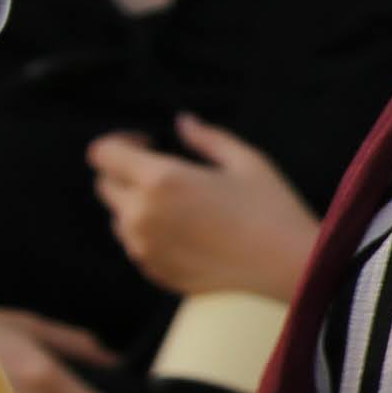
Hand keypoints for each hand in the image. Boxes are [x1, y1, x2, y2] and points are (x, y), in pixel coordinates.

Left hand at [85, 117, 321, 303]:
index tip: (147, 141)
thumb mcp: (247, 161)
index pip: (103, 153)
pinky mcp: (153, 270)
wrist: (288, 268)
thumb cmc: (272, 209)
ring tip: (182, 205)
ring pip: (119, 217)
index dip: (120, 141)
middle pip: (105, 184)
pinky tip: (190, 232)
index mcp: (161, 180)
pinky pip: (137, 244)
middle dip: (126, 172)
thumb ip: (207, 138)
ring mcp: (144, 247)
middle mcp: (141, 215)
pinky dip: (152, 233)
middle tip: (165, 172)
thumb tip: (183, 122)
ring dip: (138, 204)